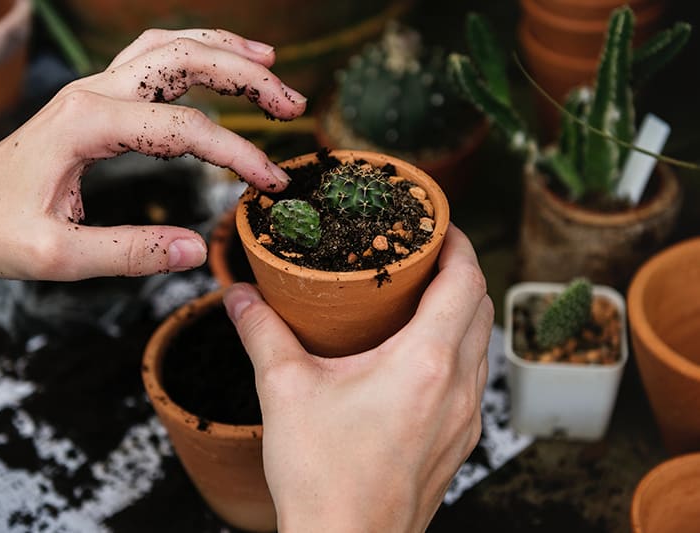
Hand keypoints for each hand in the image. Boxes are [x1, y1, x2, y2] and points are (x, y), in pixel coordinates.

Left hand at [0, 29, 306, 396]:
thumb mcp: (60, 257)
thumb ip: (130, 253)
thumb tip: (197, 250)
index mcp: (85, 124)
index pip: (183, 129)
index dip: (237, 153)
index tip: (271, 183)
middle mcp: (90, 93)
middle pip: (183, 60)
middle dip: (245, 75)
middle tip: (293, 104)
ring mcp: (90, 90)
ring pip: (167, 47)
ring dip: (222, 51)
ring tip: (270, 64)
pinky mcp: (91, 101)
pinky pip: (149, 60)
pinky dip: (192, 55)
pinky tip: (217, 65)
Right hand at [224, 224, 492, 532]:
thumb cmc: (322, 477)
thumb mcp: (283, 391)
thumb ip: (261, 332)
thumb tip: (238, 295)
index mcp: (425, 363)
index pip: (465, 280)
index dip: (457, 242)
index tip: (436, 223)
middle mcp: (458, 388)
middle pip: (480, 306)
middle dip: (459, 270)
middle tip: (420, 254)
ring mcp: (465, 420)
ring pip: (481, 344)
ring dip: (460, 311)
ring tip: (418, 298)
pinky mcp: (459, 444)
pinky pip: (473, 379)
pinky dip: (456, 350)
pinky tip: (416, 357)